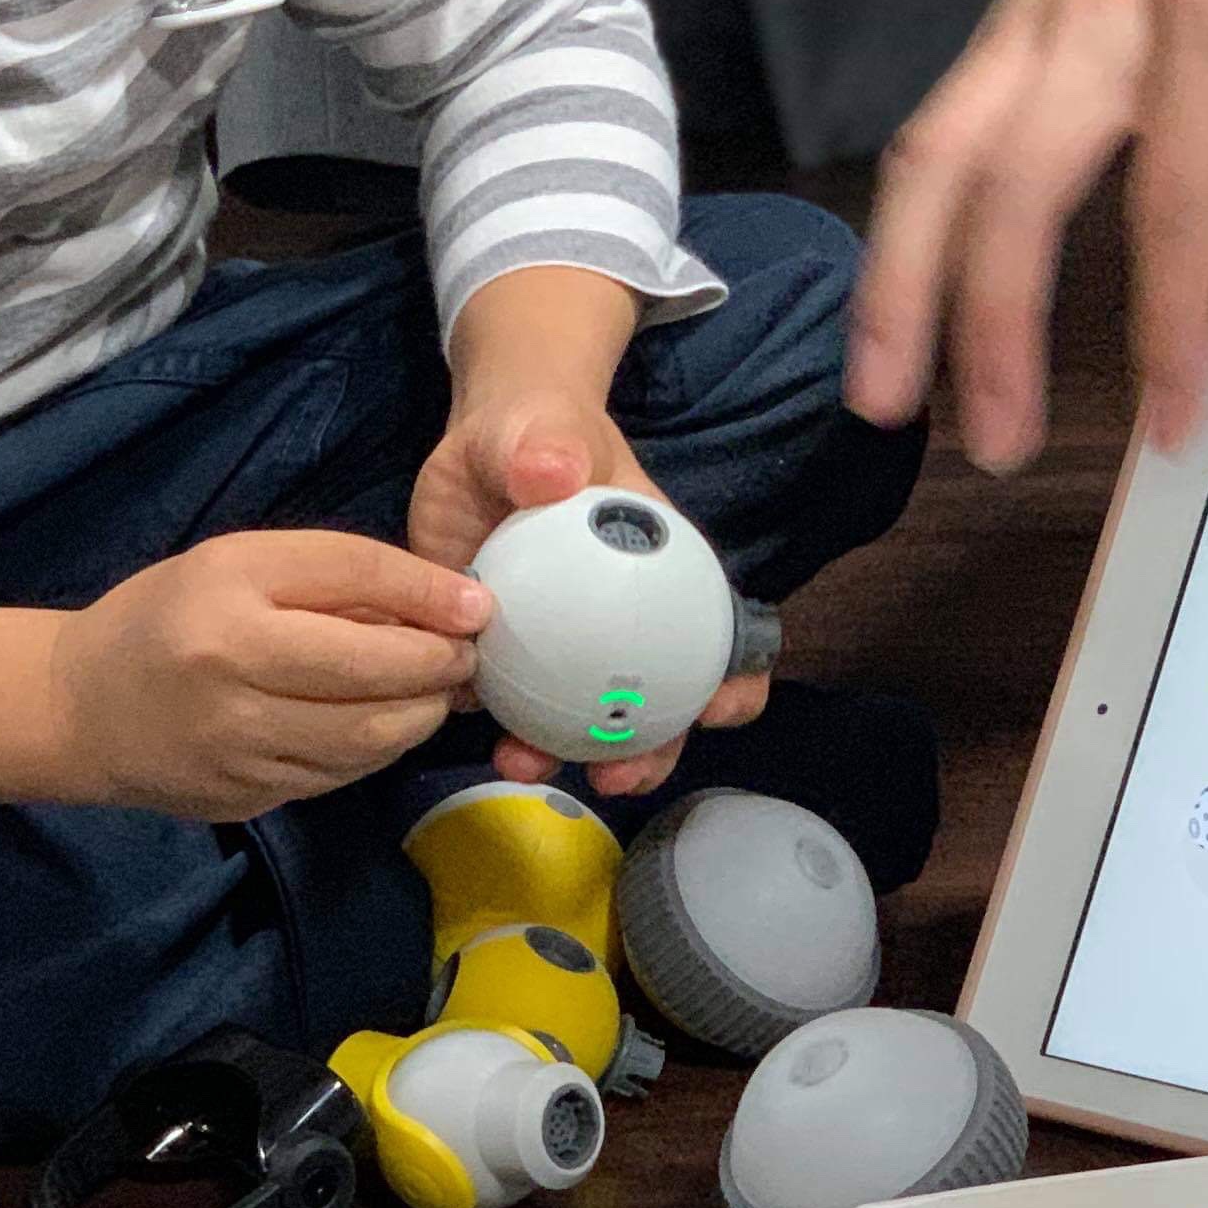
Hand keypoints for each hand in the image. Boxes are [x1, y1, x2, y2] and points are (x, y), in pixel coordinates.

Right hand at [53, 530, 485, 820]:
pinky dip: (378, 749)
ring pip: (366, 740)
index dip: (429, 595)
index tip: (479, 605)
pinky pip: (338, 776)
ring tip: (438, 691)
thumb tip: (447, 603)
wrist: (80, 708)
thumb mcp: (238, 563)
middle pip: (372, 677)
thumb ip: (335, 576)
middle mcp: (231, 680)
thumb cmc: (167, 615)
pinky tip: (387, 723)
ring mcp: (238, 752)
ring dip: (420, 715)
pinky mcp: (246, 798)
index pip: (354, 583)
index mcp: (229, 603)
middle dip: (438, 668)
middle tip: (467, 655)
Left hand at [411, 395, 766, 797]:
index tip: (718, 706)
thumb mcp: (548, 430)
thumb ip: (550, 445)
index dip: (733, 684)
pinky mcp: (504, 656)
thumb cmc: (537, 433)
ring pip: (578, 721)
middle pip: (655, 705)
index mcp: (663, 580)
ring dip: (559, 756)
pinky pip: (509, 704)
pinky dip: (499, 727)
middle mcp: (623, 628)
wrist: (474, 448)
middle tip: (616, 776)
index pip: (718, 638)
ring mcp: (563, 650)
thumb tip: (556, 470)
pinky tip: (478, 732)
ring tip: (522, 765)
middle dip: (649, 754)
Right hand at [848, 0, 1207, 472]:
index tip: (1167, 410)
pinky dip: (902, 234)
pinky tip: (894, 321)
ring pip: (935, 158)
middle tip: (995, 445)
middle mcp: (1099, 18)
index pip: (1177, 181)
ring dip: (900, 283)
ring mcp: (1035, 23)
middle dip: (988, 318)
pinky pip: (932, 138)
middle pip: (1012, 181)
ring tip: (881, 401)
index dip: (1167, 302)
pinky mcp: (1000, 33)